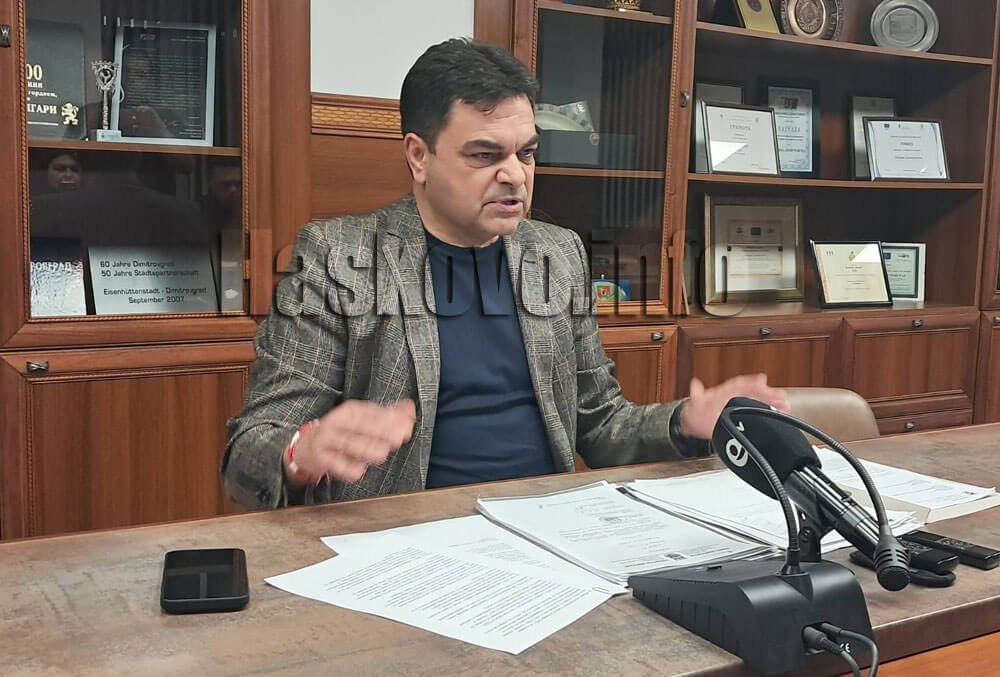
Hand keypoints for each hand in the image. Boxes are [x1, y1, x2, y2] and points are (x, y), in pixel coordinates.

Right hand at [285, 399, 415, 486]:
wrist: (306, 447)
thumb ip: (386, 414)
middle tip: (399, 438)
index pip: (372, 413)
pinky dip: (348, 468)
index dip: (391, 418)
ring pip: (348, 444)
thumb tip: (410, 408)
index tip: (408, 424)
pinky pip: (336, 464)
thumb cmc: (341, 432)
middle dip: (382, 431)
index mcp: (350, 411)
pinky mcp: (320, 458)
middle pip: (361, 426)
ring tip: (381, 453)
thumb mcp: (361, 419)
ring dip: (367, 449)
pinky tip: (358, 471)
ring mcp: (327, 440)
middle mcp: (337, 423)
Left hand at [678, 374, 788, 439]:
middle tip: (782, 397)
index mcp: (722, 391)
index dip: (751, 383)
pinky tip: (783, 408)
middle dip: (767, 393)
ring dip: (771, 400)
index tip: (763, 381)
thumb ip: (697, 395)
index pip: (739, 384)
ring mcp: (737, 402)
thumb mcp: (696, 404)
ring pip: (757, 398)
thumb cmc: (698, 412)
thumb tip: (695, 385)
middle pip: (753, 391)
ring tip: (785, 403)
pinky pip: (757, 407)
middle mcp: (732, 394)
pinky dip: (770, 407)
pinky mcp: (740, 410)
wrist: (696, 422)